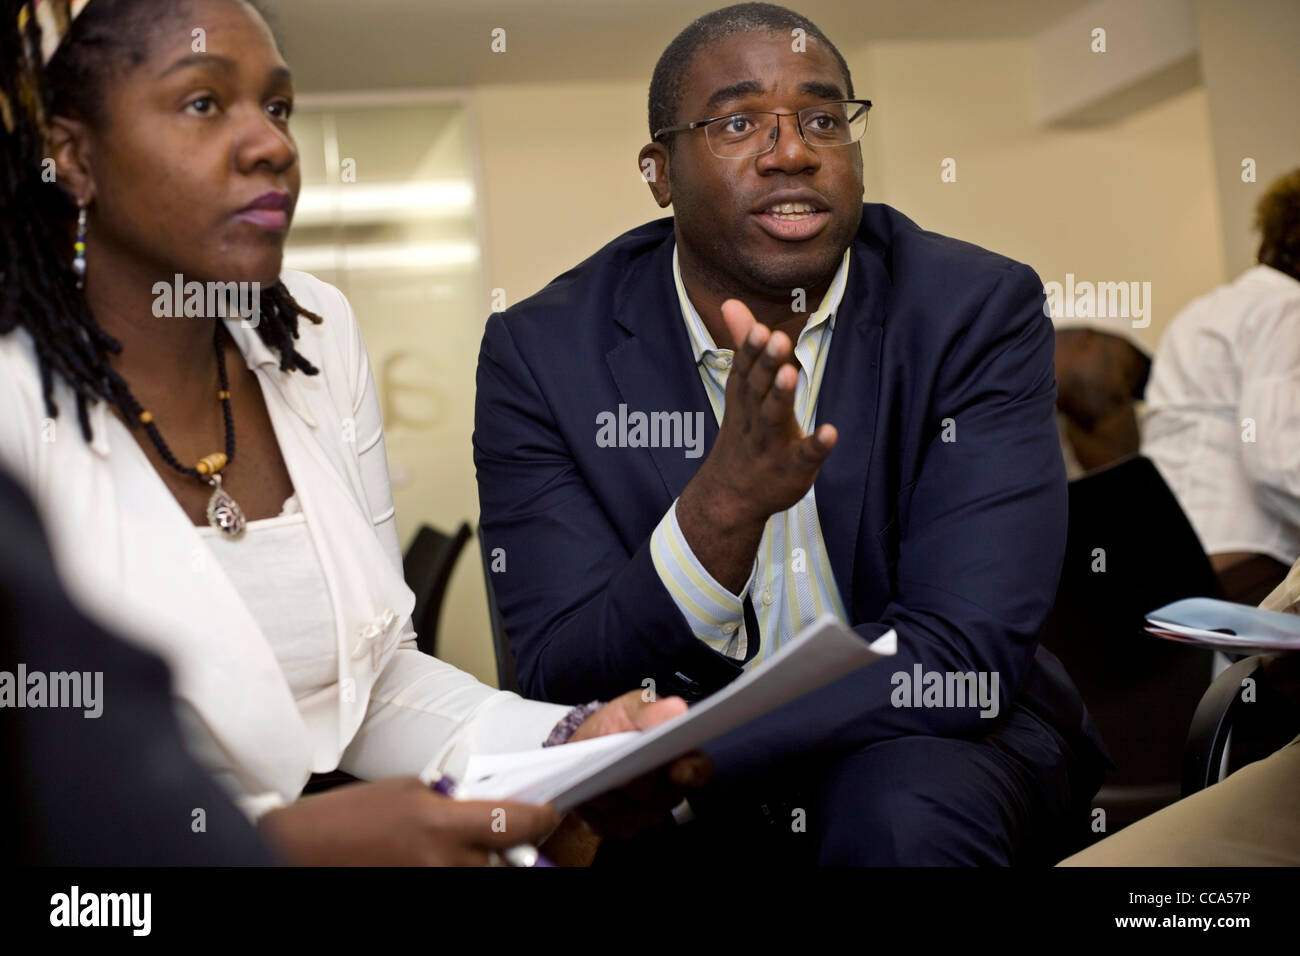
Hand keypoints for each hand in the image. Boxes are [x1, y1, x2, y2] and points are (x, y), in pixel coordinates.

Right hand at [258, 776, 557, 865]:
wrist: (301, 852)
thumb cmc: (348, 817)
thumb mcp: (408, 790)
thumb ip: (452, 800)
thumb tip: (485, 807)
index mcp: (440, 823)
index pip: (517, 823)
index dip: (542, 818)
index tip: (548, 813)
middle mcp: (442, 862)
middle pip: (507, 860)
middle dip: (509, 846)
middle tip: (500, 833)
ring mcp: (432, 886)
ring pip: (484, 875)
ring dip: (481, 861)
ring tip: (454, 846)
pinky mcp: (420, 896)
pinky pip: (457, 883)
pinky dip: (458, 871)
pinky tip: (439, 859)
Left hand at [565, 689, 712, 840]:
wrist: (585, 749)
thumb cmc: (618, 724)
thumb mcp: (631, 707)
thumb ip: (651, 709)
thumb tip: (676, 709)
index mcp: (682, 756)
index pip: (700, 770)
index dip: (692, 772)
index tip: (678, 770)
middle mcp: (670, 790)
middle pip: (661, 796)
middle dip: (638, 782)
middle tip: (618, 770)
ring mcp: (648, 812)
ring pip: (632, 812)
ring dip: (611, 795)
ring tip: (590, 779)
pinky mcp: (623, 827)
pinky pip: (610, 825)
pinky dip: (595, 809)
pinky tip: (583, 794)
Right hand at [677, 298, 836, 589]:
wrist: (730, 495)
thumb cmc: (744, 433)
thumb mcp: (741, 390)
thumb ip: (745, 346)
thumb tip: (731, 301)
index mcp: (744, 397)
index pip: (745, 369)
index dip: (752, 350)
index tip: (760, 328)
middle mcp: (754, 417)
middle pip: (758, 388)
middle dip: (767, 364)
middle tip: (777, 339)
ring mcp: (771, 444)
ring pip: (774, 417)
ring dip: (782, 396)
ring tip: (792, 373)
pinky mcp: (791, 468)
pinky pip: (803, 456)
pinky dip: (815, 445)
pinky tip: (830, 432)